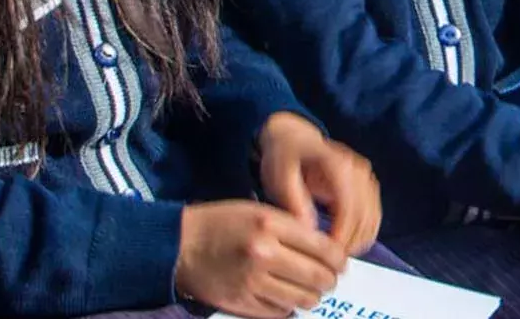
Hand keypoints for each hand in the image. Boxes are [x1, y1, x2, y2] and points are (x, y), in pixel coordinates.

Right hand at [174, 200, 346, 317]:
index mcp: (271, 226)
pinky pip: (279, 312)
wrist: (179, 246)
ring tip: (311, 290)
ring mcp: (252, 282)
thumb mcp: (258, 212)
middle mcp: (264, 254)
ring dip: (313, 296)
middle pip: (318, 277)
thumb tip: (325, 250)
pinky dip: (289, 308)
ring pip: (303, 299)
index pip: (323, 248)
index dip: (339, 259)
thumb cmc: (221, 223)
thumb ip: (292, 228)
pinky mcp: (241, 303)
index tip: (340, 262)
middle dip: (330, 280)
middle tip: (330, 278)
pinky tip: (287, 298)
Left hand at [257, 112, 381, 254]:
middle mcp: (358, 169)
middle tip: (330, 262)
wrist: (293, 137)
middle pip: (364, 214)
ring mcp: (366, 176)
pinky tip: (350, 246)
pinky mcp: (367, 185)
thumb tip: (309, 232)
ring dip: (360, 240)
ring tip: (338, 257)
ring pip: (373, 216)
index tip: (326, 254)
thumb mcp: (280, 178)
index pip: (348, 206)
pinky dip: (365, 232)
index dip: (341, 233)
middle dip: (350, 241)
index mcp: (338, 164)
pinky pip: (374, 214)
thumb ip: (294, 203)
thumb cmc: (283, 158)